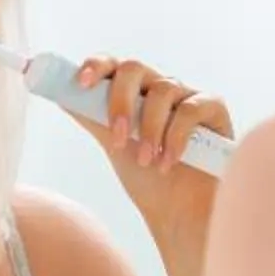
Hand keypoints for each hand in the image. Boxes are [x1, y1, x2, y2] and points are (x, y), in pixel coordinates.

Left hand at [68, 55, 233, 230]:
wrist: (179, 210)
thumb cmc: (147, 176)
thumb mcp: (114, 144)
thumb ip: (93, 116)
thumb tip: (60, 93)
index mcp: (133, 92)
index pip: (112, 65)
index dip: (96, 66)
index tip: (81, 83)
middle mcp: (159, 87)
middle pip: (135, 68)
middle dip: (121, 103)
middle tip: (118, 138)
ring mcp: (187, 95)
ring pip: (163, 90)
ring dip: (150, 130)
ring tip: (147, 162)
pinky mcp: (214, 108)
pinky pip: (190, 109)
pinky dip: (175, 137)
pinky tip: (168, 162)